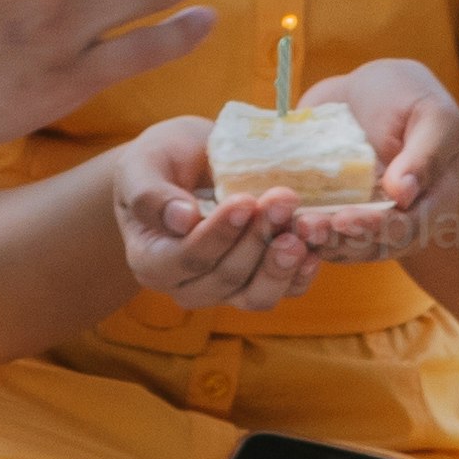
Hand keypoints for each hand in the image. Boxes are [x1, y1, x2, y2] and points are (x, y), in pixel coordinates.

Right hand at [107, 114, 323, 312]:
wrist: (185, 167)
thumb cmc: (161, 162)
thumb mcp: (144, 165)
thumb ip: (152, 193)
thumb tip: (181, 220)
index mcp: (150, 259)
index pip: (186, 258)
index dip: (218, 234)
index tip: (244, 201)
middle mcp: (185, 285)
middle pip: (225, 278)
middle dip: (258, 239)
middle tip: (284, 199)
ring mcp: (223, 290)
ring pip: (255, 296)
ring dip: (283, 264)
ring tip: (304, 229)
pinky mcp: (256, 284)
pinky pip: (282, 292)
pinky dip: (301, 274)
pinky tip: (314, 247)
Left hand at [289, 60, 458, 261]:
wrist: (370, 92)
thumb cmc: (411, 99)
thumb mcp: (431, 116)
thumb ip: (424, 154)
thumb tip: (403, 194)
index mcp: (429, 205)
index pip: (406, 230)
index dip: (375, 230)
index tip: (346, 219)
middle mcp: (394, 222)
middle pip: (368, 247)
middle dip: (336, 239)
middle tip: (307, 226)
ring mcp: (358, 220)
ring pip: (338, 246)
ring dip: (312, 240)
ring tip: (288, 224)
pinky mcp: (327, 211)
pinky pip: (311, 231)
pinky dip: (292, 229)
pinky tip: (271, 218)